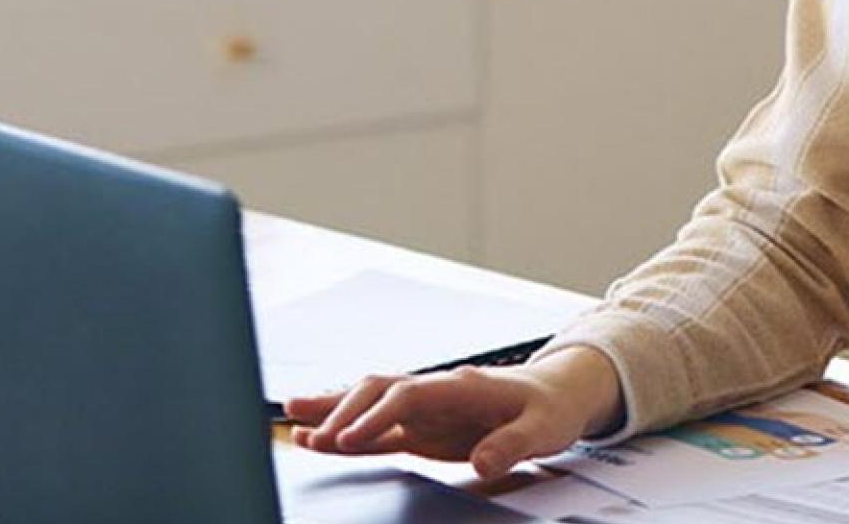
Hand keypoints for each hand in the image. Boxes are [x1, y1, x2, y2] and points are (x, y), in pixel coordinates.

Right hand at [283, 344, 622, 479]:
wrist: (553, 395)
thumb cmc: (547, 407)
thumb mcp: (542, 428)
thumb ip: (512, 444)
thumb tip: (483, 461)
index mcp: (461, 386)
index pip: (409, 394)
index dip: (377, 414)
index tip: (352, 436)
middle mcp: (435, 392)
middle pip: (378, 391)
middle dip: (343, 411)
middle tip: (315, 436)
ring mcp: (424, 409)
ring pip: (368, 404)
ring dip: (333, 413)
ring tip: (294, 424)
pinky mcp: (420, 428)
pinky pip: (376, 430)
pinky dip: (346, 434)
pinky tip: (318, 441)